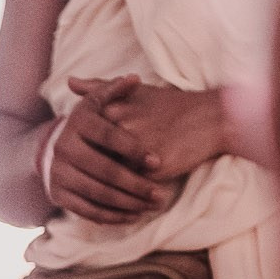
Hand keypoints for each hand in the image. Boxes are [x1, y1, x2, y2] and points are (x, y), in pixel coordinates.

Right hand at [42, 81, 158, 221]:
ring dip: (128, 203)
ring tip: (153, 205)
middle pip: (104, 170)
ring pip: (98, 194)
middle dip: (135, 184)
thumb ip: (115, 90)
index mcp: (77, 122)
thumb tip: (133, 79)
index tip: (157, 162)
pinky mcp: (59, 195)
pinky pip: (88, 210)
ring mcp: (59, 173)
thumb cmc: (91, 122)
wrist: (59, 147)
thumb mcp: (100, 102)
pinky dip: (113, 216)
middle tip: (160, 193)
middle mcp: (63, 147)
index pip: (108, 136)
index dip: (133, 149)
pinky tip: (134, 215)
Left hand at [86, 73, 229, 184]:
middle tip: (113, 180)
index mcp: (112, 111)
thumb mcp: (134, 93)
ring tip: (125, 192)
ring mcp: (136, 149)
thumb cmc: (169, 106)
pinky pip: (132, 191)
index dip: (90, 155)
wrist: (210, 118)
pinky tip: (139, 197)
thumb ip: (99, 90)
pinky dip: (132, 197)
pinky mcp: (152, 168)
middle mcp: (121, 129)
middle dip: (98, 175)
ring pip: (111, 179)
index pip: (86, 143)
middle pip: (94, 163)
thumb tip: (69, 81)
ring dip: (114, 190)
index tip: (100, 158)